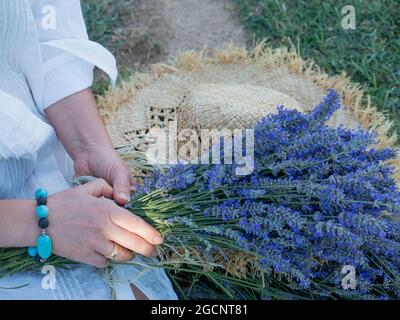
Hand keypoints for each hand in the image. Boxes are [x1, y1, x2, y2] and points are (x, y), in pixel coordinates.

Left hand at [45, 89, 135, 204]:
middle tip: (106, 208)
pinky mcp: (93, 201)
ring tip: (97, 207)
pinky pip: (93, 208)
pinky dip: (91, 208)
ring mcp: (105, 200)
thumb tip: (123, 201)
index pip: (132, 206)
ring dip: (101, 210)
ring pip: (105, 211)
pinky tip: (89, 207)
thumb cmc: (107, 159)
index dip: (127, 212)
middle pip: (118, 211)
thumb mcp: (119, 171)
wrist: (87, 153)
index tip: (122, 213)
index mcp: (129, 191)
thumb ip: (122, 185)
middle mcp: (118, 197)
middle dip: (113, 211)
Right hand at [47, 179, 162, 266]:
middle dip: (148, 249)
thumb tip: (120, 195)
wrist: (39, 221)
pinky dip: (109, 260)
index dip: (151, 233)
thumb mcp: (87, 188)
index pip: (137, 225)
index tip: (159, 239)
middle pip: (134, 243)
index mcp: (108, 211)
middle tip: (153, 252)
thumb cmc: (64, 202)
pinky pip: (105, 263)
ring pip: (122, 255)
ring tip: (131, 252)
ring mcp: (96, 245)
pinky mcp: (86, 257)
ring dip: (129, 255)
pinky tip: (108, 254)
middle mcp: (105, 229)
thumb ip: (107, 187)